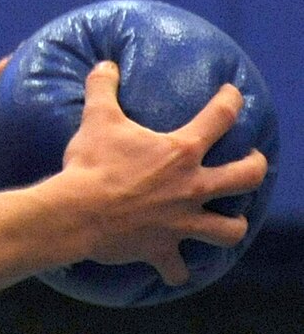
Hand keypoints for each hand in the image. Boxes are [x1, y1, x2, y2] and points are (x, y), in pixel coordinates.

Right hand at [62, 61, 269, 285]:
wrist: (78, 212)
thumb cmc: (92, 163)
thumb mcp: (97, 117)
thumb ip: (104, 87)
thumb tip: (105, 63)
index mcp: (181, 152)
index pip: (219, 118)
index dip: (231, 102)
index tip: (234, 95)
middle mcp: (192, 187)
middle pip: (245, 178)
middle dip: (255, 168)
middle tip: (253, 161)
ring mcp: (182, 221)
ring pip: (227, 229)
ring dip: (231, 225)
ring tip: (231, 221)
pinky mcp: (163, 249)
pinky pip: (177, 269)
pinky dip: (177, 270)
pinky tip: (176, 270)